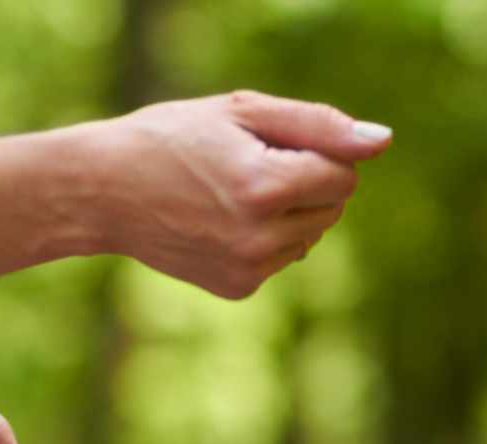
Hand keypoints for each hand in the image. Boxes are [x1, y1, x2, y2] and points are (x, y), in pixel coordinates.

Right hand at [99, 90, 391, 299]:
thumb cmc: (173, 138)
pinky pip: (283, 258)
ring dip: (289, 212)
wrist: (105, 191)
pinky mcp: (239, 288)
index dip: (316, 152)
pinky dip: (266, 238)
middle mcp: (260, 237)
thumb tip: (382, 142)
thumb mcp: (243, 112)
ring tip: (232, 193)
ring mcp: (249, 269)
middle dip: (307, 183)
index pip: (343, 175)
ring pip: (312, 235)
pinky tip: (222, 222)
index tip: (271, 143)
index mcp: (264, 187)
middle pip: (333, 208)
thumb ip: (319, 124)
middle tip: (248, 166)